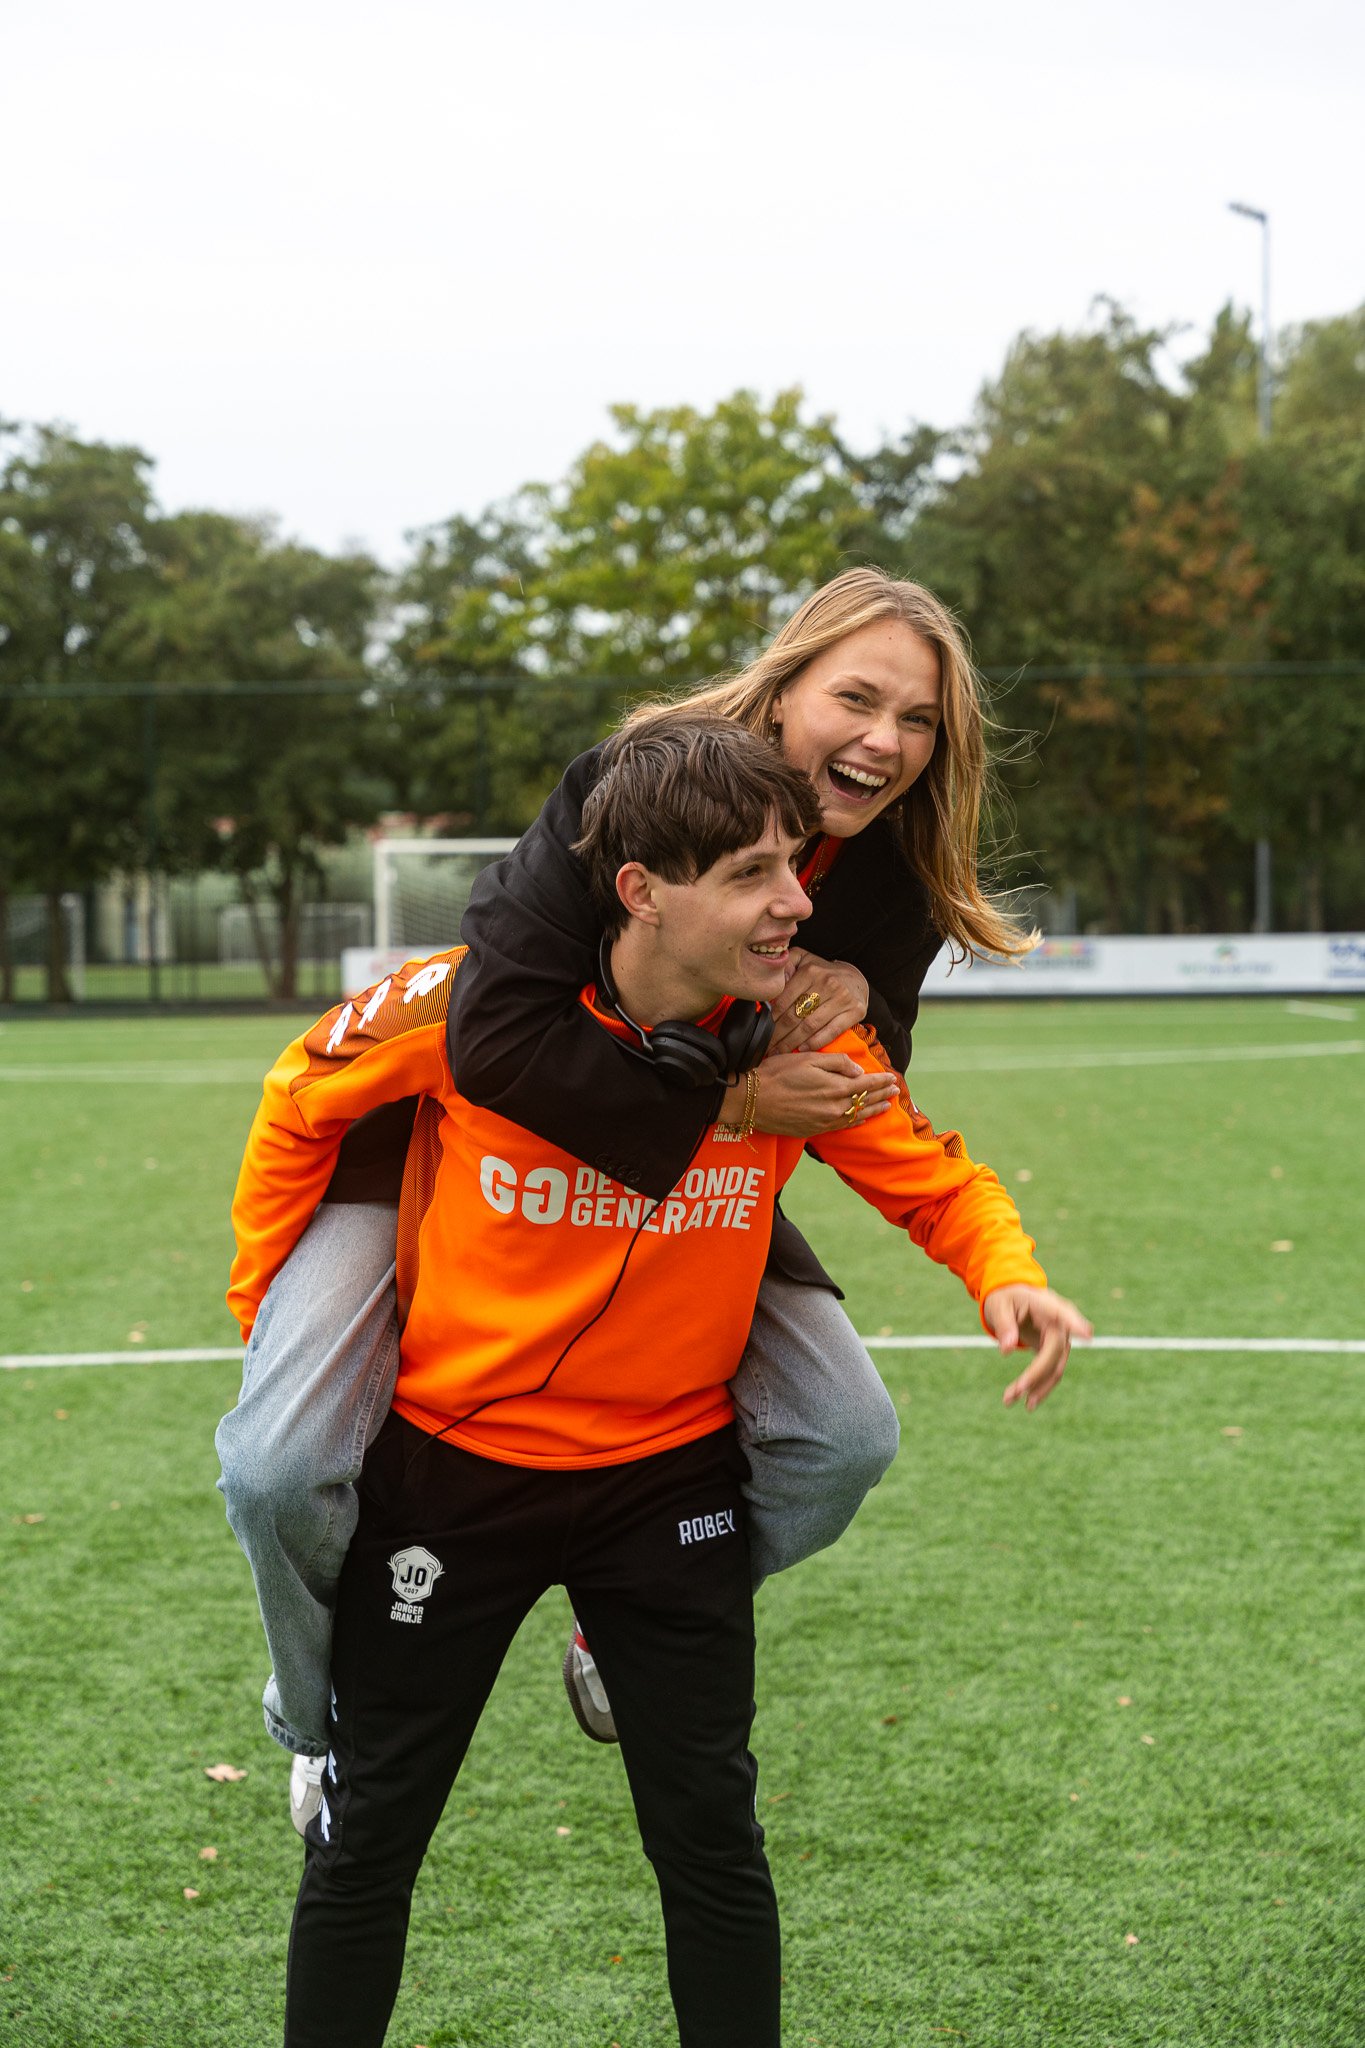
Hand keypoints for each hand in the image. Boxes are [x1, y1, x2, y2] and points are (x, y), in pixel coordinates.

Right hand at [719, 1050, 897, 1138]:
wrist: (753, 1100)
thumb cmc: (777, 1073)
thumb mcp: (808, 1058)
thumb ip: (836, 1063)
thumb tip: (858, 1071)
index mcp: (835, 1087)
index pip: (866, 1083)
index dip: (881, 1080)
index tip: (892, 1076)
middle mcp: (835, 1107)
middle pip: (865, 1100)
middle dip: (882, 1094)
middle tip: (896, 1090)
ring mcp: (825, 1121)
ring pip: (857, 1116)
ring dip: (874, 1110)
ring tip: (887, 1105)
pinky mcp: (815, 1130)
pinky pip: (843, 1127)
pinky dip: (856, 1122)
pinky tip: (862, 1120)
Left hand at [767, 949, 870, 1053]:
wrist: (855, 978)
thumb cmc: (823, 973)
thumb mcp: (802, 960)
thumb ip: (785, 965)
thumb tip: (775, 982)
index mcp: (810, 972)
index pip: (784, 999)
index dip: (771, 1018)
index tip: (762, 1030)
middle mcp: (827, 984)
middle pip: (795, 1015)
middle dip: (778, 1034)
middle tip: (767, 1046)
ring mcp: (842, 998)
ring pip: (810, 1026)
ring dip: (792, 1042)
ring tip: (780, 1051)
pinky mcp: (855, 1011)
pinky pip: (831, 1031)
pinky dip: (815, 1043)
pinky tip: (802, 1048)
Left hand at [983, 1285, 1092, 1411]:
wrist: (1013, 1300)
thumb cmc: (1006, 1299)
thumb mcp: (998, 1306)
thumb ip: (1004, 1325)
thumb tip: (1007, 1350)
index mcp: (1047, 1305)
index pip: (1063, 1314)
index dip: (1075, 1324)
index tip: (1087, 1334)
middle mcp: (1060, 1324)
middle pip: (1055, 1352)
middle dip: (1036, 1374)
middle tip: (1015, 1391)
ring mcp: (1061, 1339)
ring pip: (1056, 1368)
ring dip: (1036, 1387)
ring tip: (1009, 1400)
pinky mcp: (1055, 1352)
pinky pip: (1051, 1373)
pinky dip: (1038, 1387)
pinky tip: (1025, 1403)